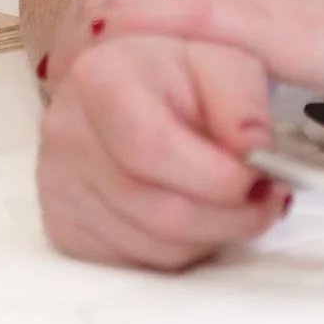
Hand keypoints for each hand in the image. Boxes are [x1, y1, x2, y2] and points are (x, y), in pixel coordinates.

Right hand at [37, 23, 285, 269]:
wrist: (130, 86)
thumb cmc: (179, 73)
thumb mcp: (224, 61)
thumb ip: (244, 103)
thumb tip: (253, 153)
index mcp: (100, 77)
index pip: (152, 147)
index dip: (214, 176)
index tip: (260, 177)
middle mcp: (66, 133)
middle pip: (158, 210)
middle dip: (228, 216)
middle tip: (267, 200)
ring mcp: (57, 185)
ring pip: (154, 246)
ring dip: (210, 236)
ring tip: (233, 202)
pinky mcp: (63, 227)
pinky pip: (136, 262)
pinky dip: (179, 250)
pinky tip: (193, 212)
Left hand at [85, 0, 323, 95]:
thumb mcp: (321, 0)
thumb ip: (272, 13)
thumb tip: (238, 57)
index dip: (110, 14)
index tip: (79, 51)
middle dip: (91, 30)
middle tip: (52, 74)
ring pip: (144, 0)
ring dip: (106, 43)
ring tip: (62, 84)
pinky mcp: (278, 24)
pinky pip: (189, 30)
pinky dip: (146, 52)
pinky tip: (115, 79)